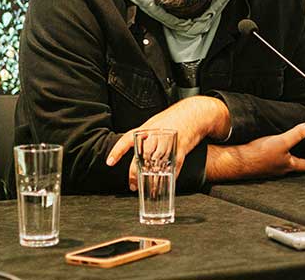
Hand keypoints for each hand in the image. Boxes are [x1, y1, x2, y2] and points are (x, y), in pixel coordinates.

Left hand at [105, 96, 230, 188]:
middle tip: (133, 185)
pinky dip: (169, 176)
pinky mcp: (180, 149)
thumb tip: (135, 149)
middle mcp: (155, 136)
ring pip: (155, 165)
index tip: (110, 162)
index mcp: (147, 128)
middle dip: (134, 173)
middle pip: (140, 157)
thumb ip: (145, 136)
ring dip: (150, 179)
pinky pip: (173, 166)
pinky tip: (165, 183)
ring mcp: (168, 143)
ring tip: (148, 189)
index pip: (127, 139)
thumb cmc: (174, 118)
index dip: (117, 151)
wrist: (194, 113)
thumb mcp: (155, 123)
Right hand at [205, 123, 304, 181]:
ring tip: (288, 158)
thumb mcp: (282, 142)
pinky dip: (273, 159)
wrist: (239, 161)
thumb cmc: (260, 154)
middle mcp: (279, 170)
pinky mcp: (258, 166)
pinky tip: (268, 155)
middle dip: (300, 164)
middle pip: (293, 167)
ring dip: (286, 162)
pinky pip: (269, 163)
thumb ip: (296, 135)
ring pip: (281, 166)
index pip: (304, 165)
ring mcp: (268, 169)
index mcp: (287, 165)